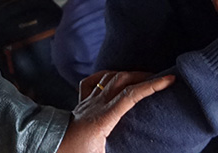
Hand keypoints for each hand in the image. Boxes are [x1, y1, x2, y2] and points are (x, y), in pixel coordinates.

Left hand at [58, 71, 176, 152]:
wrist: (48, 147)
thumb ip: (120, 152)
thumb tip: (139, 152)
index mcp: (103, 119)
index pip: (131, 95)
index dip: (151, 86)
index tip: (169, 79)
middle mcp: (95, 105)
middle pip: (122, 80)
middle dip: (143, 75)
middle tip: (161, 77)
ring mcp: (87, 102)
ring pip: (109, 78)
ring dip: (127, 74)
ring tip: (143, 76)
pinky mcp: (80, 103)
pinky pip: (91, 82)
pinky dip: (104, 76)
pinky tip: (111, 77)